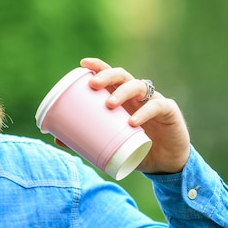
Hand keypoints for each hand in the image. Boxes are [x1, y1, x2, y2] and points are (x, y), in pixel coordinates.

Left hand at [75, 57, 190, 173]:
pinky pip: (157, 107)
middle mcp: (137, 96)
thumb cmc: (136, 148)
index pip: (111, 76)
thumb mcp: (112, 144)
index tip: (83, 64)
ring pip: (139, 86)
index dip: (99, 67)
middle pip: (123, 76)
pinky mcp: (169, 112)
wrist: (165, 163)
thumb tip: (57, 139)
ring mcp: (154, 101)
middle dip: (107, 76)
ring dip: (122, 92)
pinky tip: (133, 121)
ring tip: (109, 104)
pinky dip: (144, 112)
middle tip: (93, 85)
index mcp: (123, 98)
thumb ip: (88, 139)